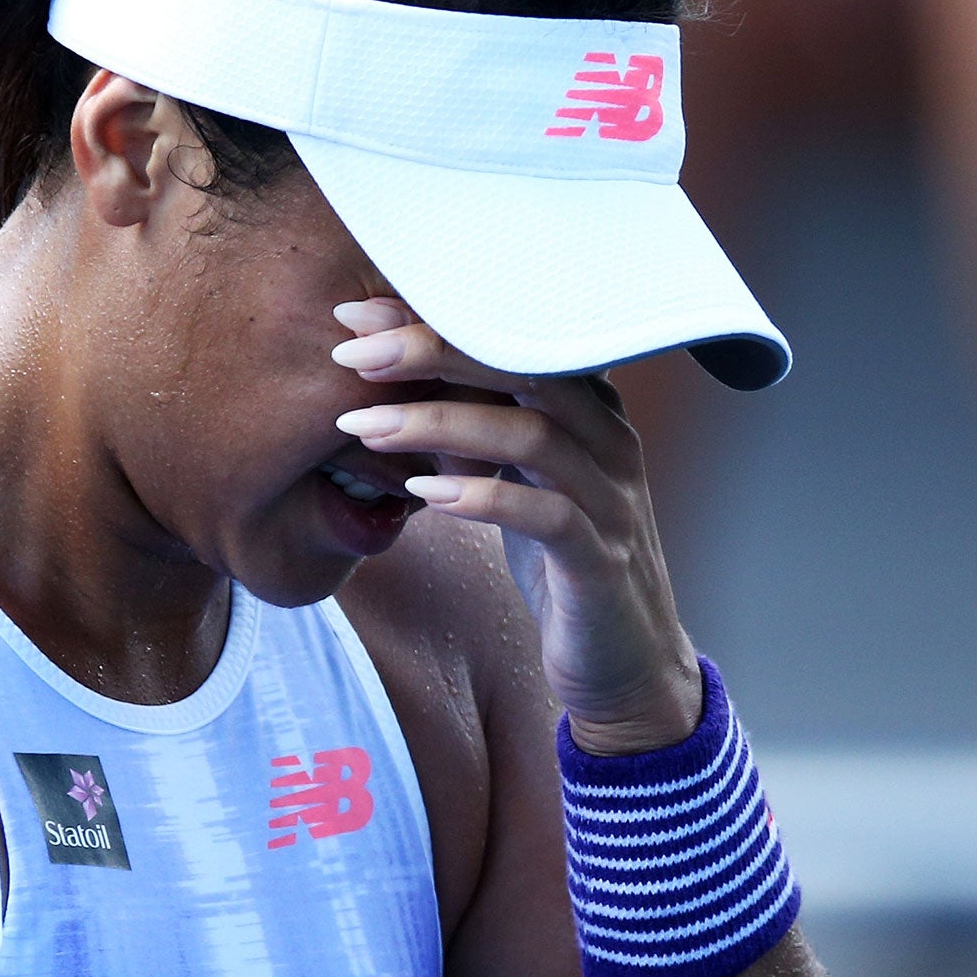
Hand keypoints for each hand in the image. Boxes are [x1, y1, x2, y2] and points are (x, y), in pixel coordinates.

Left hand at [331, 298, 701, 754]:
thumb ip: (470, 429)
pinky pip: (547, 516)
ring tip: (364, 427)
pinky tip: (422, 497)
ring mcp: (611, 500)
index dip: (435, 318)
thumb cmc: (556, 560)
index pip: (512, 338)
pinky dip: (482, 498)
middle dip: (433, 352)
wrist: (623, 663)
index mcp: (586, 408)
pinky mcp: (602, 562)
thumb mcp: (512, 481)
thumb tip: (383, 378)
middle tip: (353, 354)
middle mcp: (608, 440)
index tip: (357, 313)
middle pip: (527, 367)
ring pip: (532, 435)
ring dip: (439, 425)